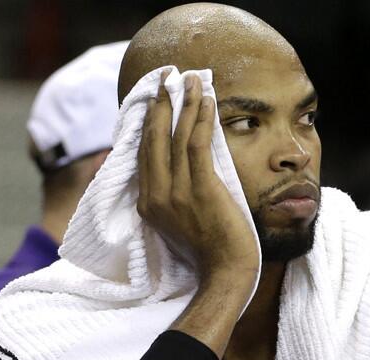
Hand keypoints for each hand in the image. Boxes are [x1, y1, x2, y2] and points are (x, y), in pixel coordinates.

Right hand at [137, 71, 258, 281]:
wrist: (226, 272)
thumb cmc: (209, 248)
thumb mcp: (178, 220)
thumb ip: (171, 194)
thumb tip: (177, 163)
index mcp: (147, 203)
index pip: (144, 153)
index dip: (148, 122)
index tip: (154, 98)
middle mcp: (156, 195)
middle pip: (153, 139)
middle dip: (159, 104)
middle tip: (165, 78)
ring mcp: (177, 193)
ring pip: (176, 137)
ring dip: (184, 103)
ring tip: (190, 79)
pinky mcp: (201, 190)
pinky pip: (197, 145)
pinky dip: (201, 118)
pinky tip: (207, 99)